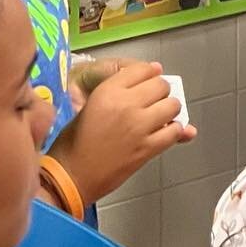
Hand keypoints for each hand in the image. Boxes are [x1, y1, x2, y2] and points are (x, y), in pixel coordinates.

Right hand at [48, 60, 192, 203]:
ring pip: (173, 106)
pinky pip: (175, 132)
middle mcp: (127, 104)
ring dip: (169, 110)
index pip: (143, 69)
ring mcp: (139, 126)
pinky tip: (166, 133)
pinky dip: (175, 131)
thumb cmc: (73, 142)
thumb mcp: (90, 106)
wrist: (70, 177)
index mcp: (108, 91)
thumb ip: (119, 90)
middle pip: (161, 85)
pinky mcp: (147, 148)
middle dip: (160, 92)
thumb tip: (154, 71)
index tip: (149, 80)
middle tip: (153, 101)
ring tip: (161, 117)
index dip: (150, 74)